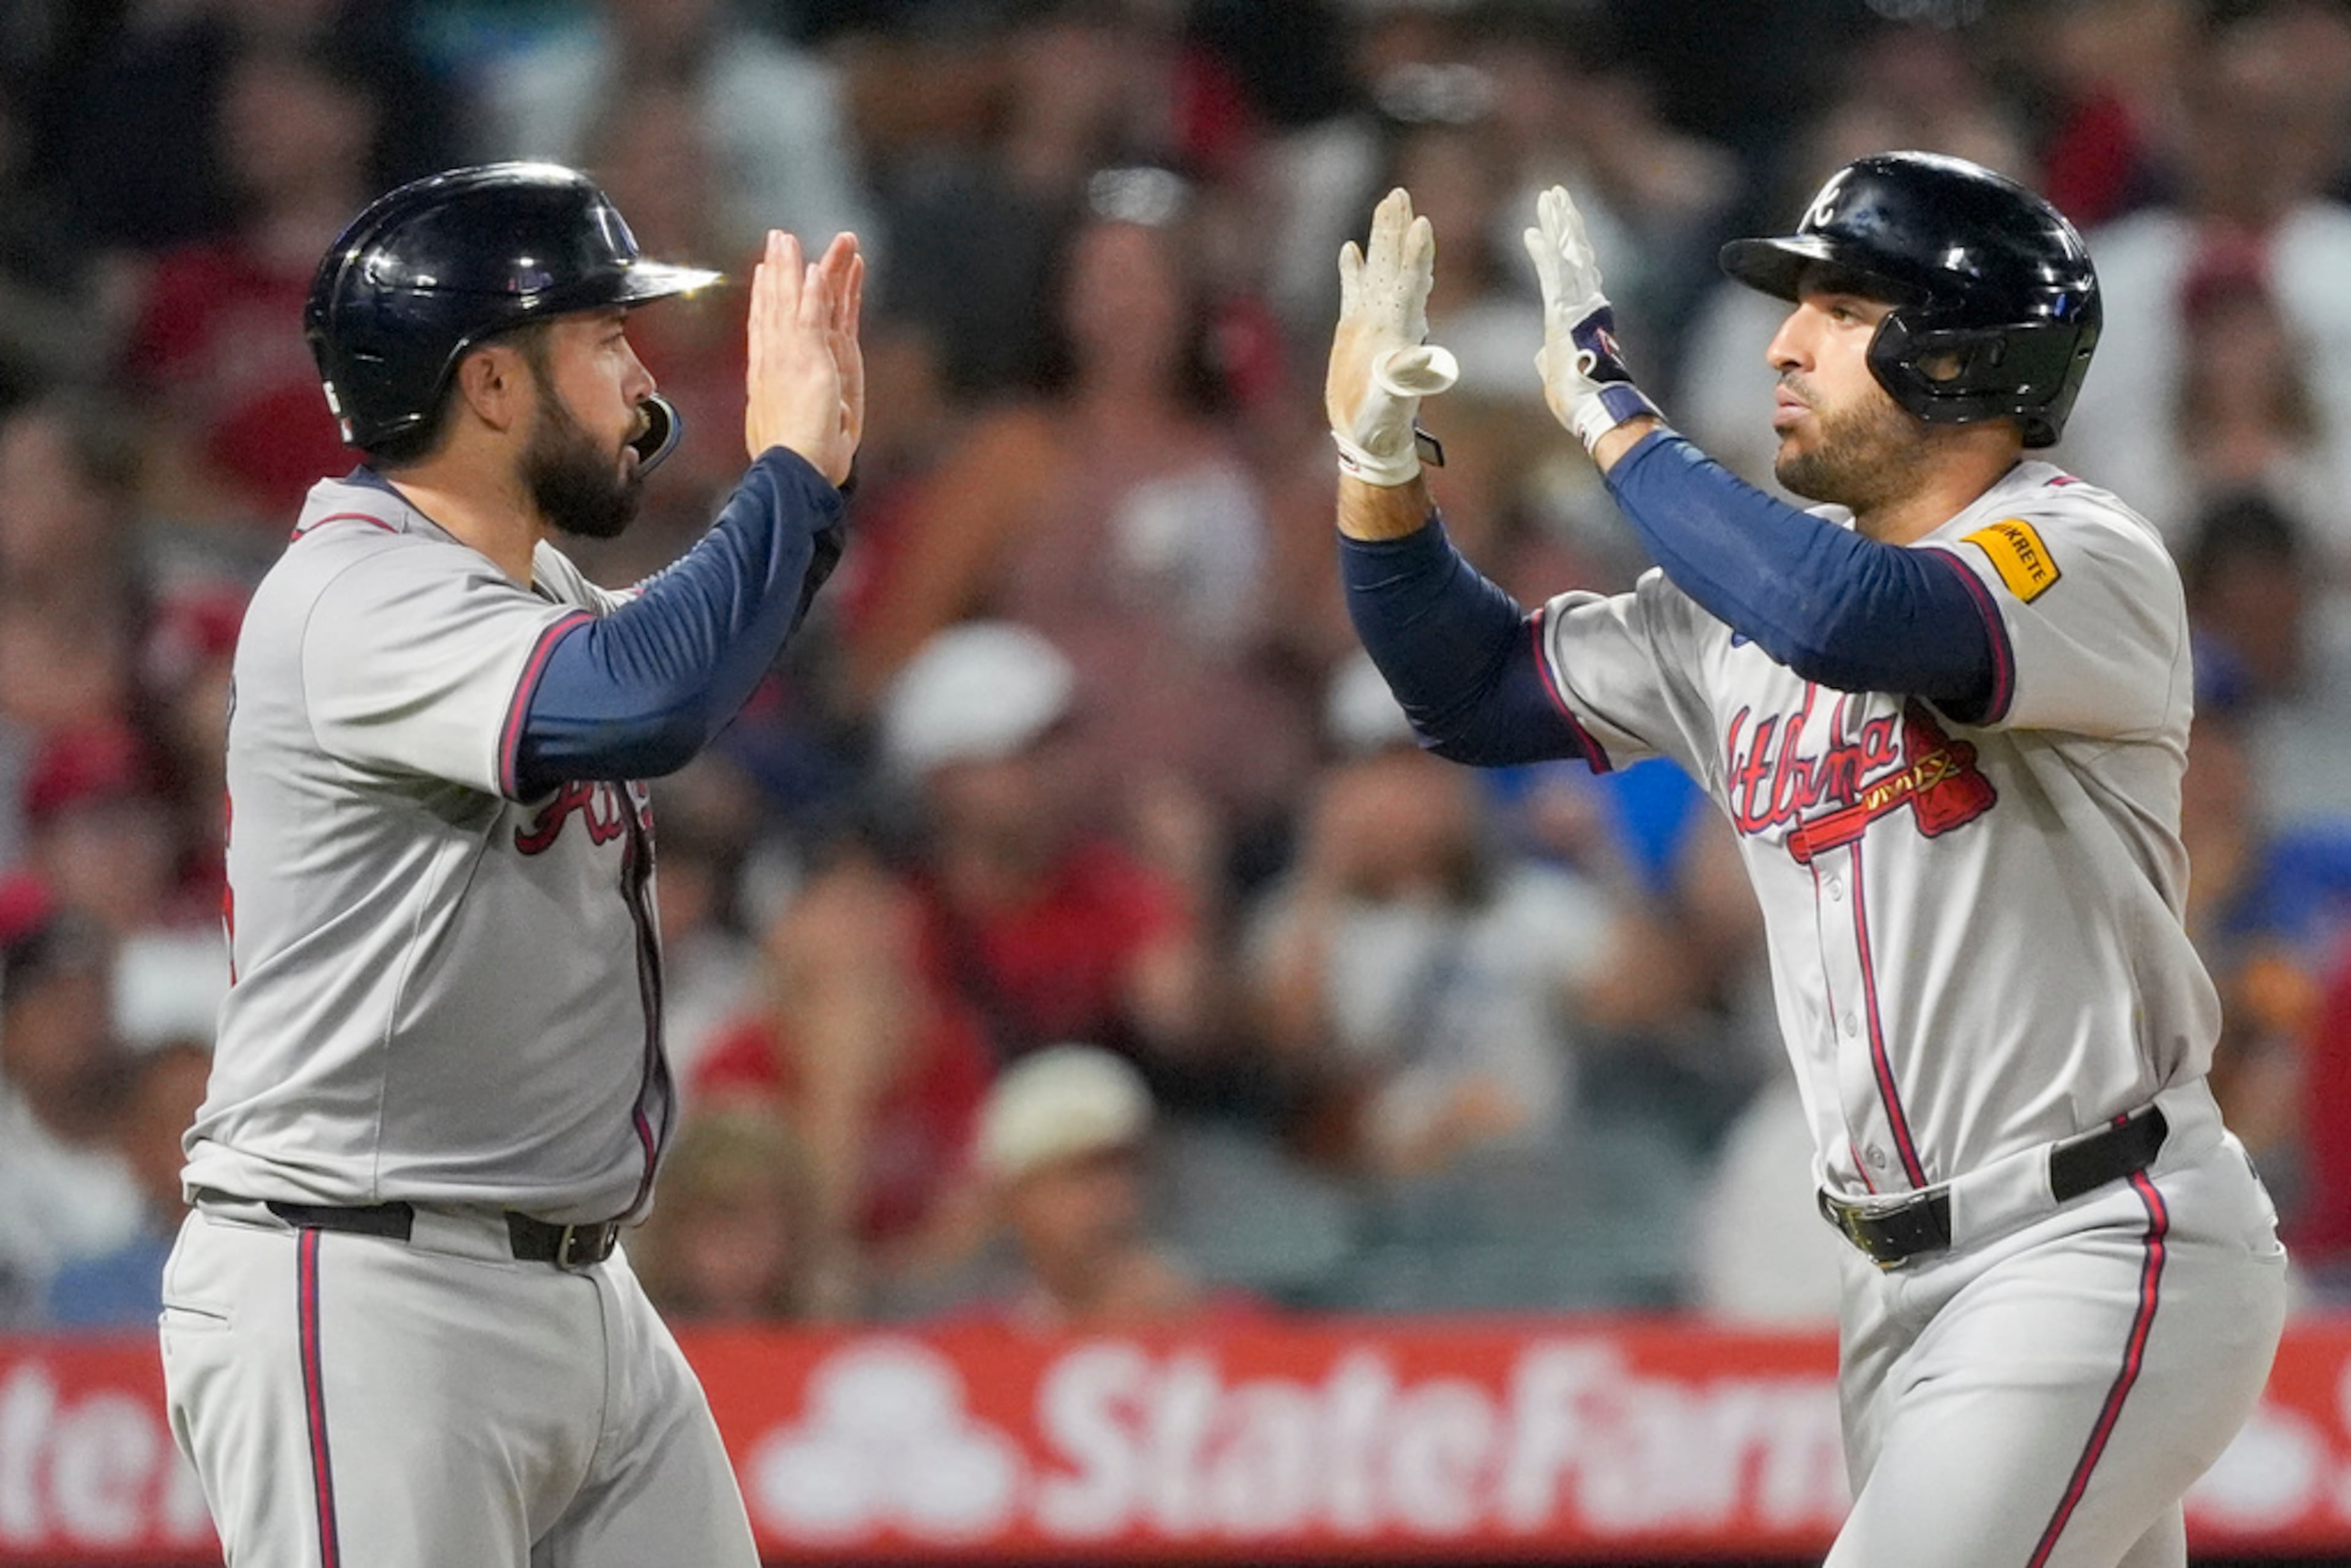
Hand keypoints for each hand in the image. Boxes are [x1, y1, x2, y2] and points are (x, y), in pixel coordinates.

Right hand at [745, 230, 864, 484]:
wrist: (793, 472)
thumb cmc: (797, 465)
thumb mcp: (794, 433)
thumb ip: (797, 415)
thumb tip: (803, 414)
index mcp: (767, 380)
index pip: (765, 330)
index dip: (764, 299)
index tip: (764, 274)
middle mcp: (773, 363)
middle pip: (775, 308)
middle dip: (776, 273)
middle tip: (776, 241)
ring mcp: (787, 359)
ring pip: (789, 304)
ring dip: (791, 268)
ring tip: (788, 239)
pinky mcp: (808, 360)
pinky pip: (811, 316)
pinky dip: (813, 292)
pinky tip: (814, 268)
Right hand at [1328, 188, 1458, 485]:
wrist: (1367, 438)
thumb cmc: (1380, 424)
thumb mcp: (1392, 401)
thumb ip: (1407, 378)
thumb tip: (1430, 358)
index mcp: (1396, 331)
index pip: (1408, 284)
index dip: (1415, 254)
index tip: (1422, 223)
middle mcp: (1388, 320)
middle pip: (1394, 266)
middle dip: (1397, 230)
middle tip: (1400, 194)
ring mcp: (1373, 323)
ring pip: (1379, 271)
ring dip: (1382, 239)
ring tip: (1386, 205)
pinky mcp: (1355, 331)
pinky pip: (1354, 292)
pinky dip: (1352, 270)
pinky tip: (1349, 249)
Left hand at [1523, 186, 1659, 452]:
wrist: (1596, 411)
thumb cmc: (1580, 400)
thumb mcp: (1557, 375)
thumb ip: (1549, 359)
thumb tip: (1541, 354)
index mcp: (1582, 317)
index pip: (1573, 274)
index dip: (1563, 249)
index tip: (1553, 228)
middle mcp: (1586, 304)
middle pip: (1574, 253)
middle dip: (1565, 222)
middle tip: (1554, 194)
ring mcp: (1579, 305)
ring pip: (1568, 254)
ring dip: (1559, 223)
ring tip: (1550, 195)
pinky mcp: (1567, 312)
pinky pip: (1554, 274)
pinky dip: (1543, 252)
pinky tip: (1533, 231)